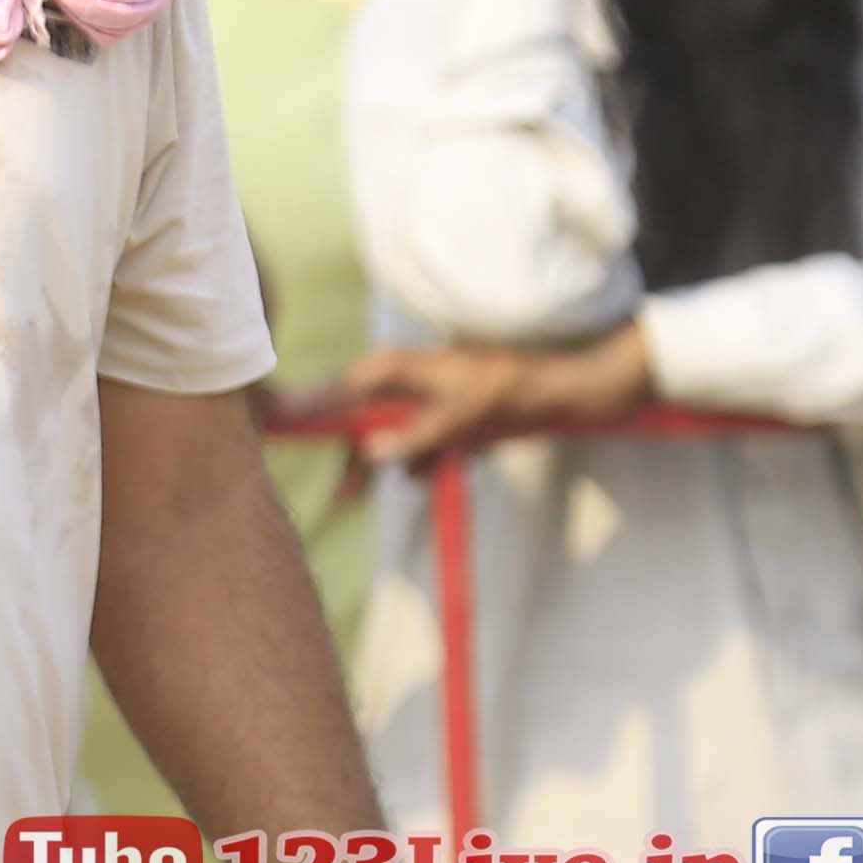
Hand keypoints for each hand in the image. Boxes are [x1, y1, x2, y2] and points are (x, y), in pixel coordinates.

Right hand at [337, 329, 653, 470]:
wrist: (578, 391)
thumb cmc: (519, 393)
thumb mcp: (464, 418)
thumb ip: (416, 436)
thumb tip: (372, 452)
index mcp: (413, 366)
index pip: (352, 383)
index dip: (318, 402)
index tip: (284, 420)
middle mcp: (422, 378)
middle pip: (370, 414)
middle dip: (353, 452)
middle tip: (339, 493)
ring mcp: (443, 397)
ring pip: (398, 433)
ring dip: (385, 463)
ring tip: (358, 496)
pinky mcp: (464, 417)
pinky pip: (431, 441)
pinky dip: (424, 460)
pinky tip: (422, 477)